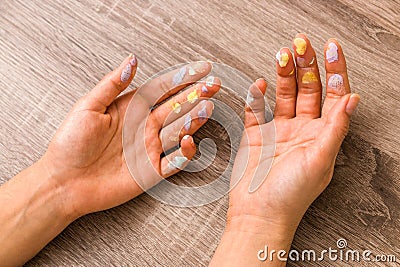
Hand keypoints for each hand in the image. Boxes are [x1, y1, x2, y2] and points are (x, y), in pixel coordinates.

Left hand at [41, 56, 219, 217]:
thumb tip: (131, 60)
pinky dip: (184, 153)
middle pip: (176, 107)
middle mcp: (144, 127)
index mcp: (131, 109)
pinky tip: (188, 141)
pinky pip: (175, 162)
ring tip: (207, 108)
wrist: (63, 181)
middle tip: (213, 85)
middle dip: (196, 95)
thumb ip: (112, 84)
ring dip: (194, 120)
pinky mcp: (151, 172)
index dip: (182, 78)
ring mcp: (150, 149)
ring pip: (179, 131)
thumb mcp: (88, 107)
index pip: (162, 89)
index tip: (200, 68)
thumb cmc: (70, 143)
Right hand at [211, 34, 358, 265]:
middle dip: (306, 65)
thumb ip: (335, 128)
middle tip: (301, 43)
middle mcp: (302, 129)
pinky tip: (259, 85)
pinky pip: (257, 110)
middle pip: (307, 90)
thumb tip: (354, 98)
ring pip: (283, 95)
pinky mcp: (256, 135)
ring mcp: (278, 131)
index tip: (331, 49)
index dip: (334, 72)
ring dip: (283, 74)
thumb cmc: (291, 194)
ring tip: (282, 54)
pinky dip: (257, 96)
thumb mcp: (320, 160)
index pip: (332, 96)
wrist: (258, 213)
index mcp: (321, 135)